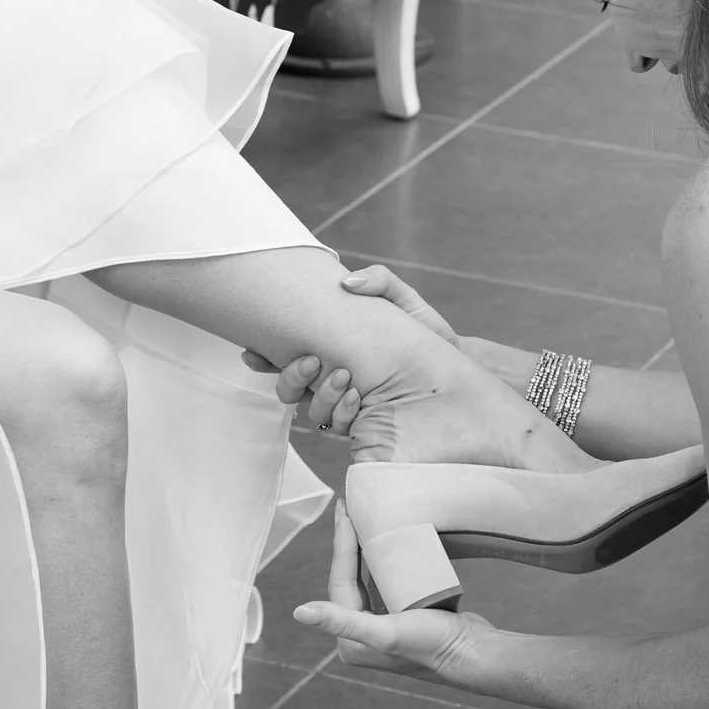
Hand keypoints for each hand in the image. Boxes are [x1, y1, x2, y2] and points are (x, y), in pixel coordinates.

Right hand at [244, 263, 460, 434]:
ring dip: (319, 396)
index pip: (284, 355)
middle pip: (288, 387)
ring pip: (310, 411)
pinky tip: (357, 398)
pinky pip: (337, 427)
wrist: (455, 365)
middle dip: (287, 377)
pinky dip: (340, 414)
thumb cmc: (424, 330)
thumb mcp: (402, 298)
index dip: (263, 357)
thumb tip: (347, 284)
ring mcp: (346, 405)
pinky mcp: (366, 424)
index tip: (253, 351)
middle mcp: (331, 380)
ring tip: (345, 379)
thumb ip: (377, 280)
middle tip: (309, 361)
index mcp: (330, 350)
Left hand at [292, 506, 499, 686]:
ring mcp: (383, 626)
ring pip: (368, 578)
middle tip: (349, 508)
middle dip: (349, 544)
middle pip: (351, 579)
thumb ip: (343, 622)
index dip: (342, 545)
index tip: (344, 512)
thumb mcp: (386, 632)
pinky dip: (385, 561)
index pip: (341, 582)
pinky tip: (388, 541)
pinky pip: (387, 582)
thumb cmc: (431, 645)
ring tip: (366, 519)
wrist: (473, 654)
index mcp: (350, 640)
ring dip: (366, 550)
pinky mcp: (403, 618)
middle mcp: (361, 635)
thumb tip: (298, 612)